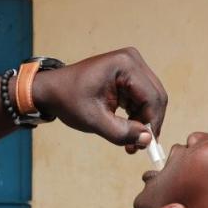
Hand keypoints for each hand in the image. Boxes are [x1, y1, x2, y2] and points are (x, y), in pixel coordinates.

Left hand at [31, 48, 167, 152]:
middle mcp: (132, 61)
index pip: (152, 97)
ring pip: (151, 100)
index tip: (146, 146)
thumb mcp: (93, 120)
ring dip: (143, 122)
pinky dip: (137, 116)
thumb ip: (121, 132)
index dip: (152, 123)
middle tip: (138, 146)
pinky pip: (142, 98)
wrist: (51, 90)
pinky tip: (127, 132)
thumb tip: (147, 140)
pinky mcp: (128, 75)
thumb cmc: (68, 100)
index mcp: (125, 65)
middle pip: (155, 97)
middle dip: (149, 123)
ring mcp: (131, 66)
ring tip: (130, 143)